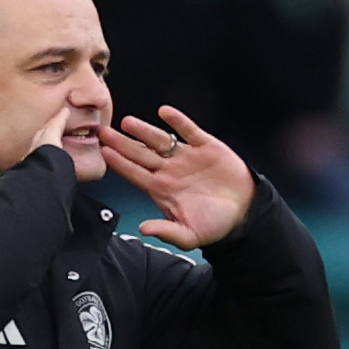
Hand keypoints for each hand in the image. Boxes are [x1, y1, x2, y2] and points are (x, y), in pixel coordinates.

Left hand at [99, 106, 255, 247]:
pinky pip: (189, 131)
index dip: (120, 164)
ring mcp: (186, 157)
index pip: (135, 174)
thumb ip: (167, 232)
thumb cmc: (215, 225)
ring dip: (144, 131)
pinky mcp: (205, 146)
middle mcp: (169, 170)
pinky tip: (165, 112)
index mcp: (162, 190)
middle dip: (122, 143)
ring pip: (160, 140)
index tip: (105, 153)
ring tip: (128, 122)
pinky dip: (177, 121)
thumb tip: (143, 230)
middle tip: (104, 132)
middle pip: (140, 154)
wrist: (244, 212)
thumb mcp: (189, 236)